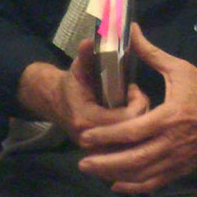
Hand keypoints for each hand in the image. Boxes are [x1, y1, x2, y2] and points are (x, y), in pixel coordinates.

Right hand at [17, 39, 149, 145]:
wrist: (56, 104)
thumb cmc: (72, 84)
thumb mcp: (78, 67)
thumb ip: (86, 56)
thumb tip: (90, 41)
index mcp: (86, 120)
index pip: (127, 117)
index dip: (137, 101)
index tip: (133, 88)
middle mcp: (92, 140)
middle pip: (134, 132)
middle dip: (140, 112)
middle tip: (136, 97)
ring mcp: (97, 151)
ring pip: (133, 143)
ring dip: (139, 124)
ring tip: (133, 106)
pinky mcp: (102, 155)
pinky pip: (127, 150)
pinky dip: (133, 134)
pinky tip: (130, 120)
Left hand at [78, 24, 196, 192]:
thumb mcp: (181, 69)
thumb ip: (152, 53)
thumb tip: (131, 31)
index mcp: (170, 117)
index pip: (131, 132)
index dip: (106, 136)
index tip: (85, 135)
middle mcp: (172, 142)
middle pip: (132, 160)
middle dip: (104, 163)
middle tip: (82, 161)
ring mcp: (178, 159)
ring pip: (142, 175)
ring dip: (115, 176)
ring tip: (94, 171)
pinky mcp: (183, 168)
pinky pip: (156, 183)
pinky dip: (135, 186)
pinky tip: (118, 185)